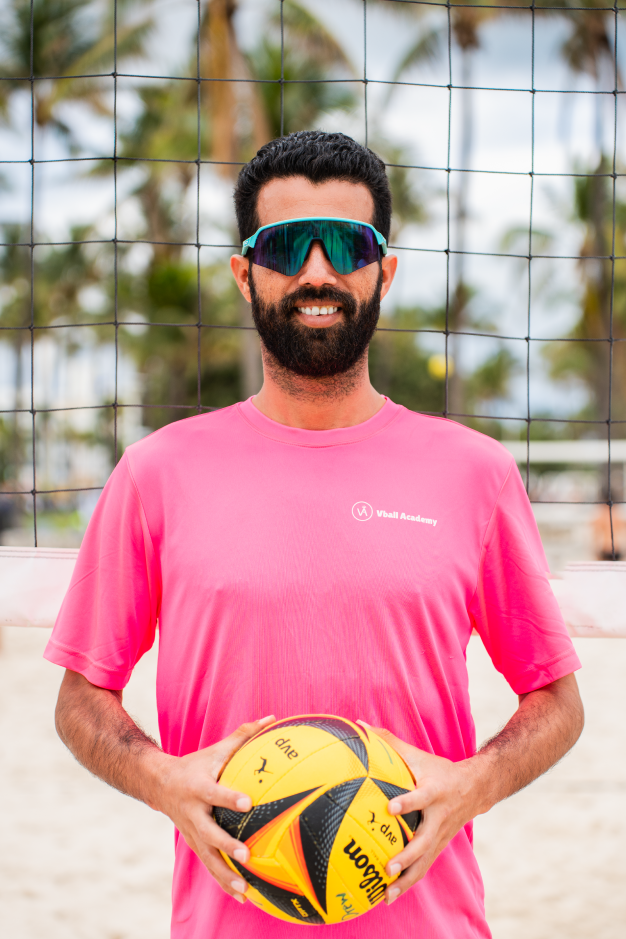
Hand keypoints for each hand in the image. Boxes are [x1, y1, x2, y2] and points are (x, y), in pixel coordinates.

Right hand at [153, 716, 275, 902]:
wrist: (159, 784)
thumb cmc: (196, 765)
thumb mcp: (215, 750)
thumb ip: (243, 736)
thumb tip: (272, 719)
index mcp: (199, 787)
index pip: (216, 793)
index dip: (230, 798)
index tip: (248, 803)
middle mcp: (193, 813)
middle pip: (210, 833)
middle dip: (227, 846)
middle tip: (246, 855)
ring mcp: (192, 833)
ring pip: (208, 858)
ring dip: (225, 875)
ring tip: (245, 890)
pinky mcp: (194, 845)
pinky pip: (210, 866)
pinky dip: (224, 883)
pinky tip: (243, 896)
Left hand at [358, 722, 483, 905]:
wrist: (475, 788)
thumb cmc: (437, 769)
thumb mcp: (417, 755)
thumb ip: (388, 741)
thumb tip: (359, 725)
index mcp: (433, 791)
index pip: (421, 797)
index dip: (407, 802)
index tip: (391, 807)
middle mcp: (439, 817)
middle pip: (424, 840)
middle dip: (407, 855)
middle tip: (388, 866)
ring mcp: (440, 836)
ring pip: (425, 862)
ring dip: (406, 879)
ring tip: (386, 894)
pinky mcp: (438, 848)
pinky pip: (423, 869)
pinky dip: (408, 883)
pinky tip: (388, 897)